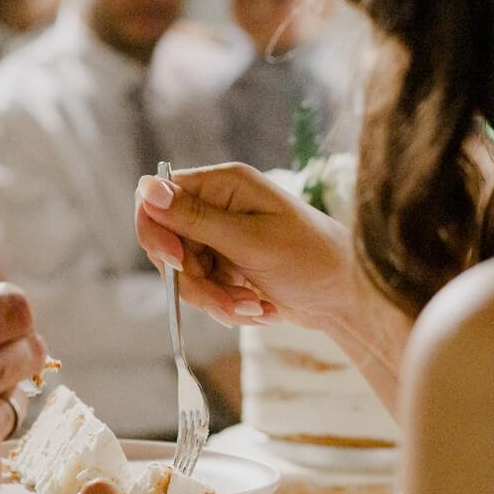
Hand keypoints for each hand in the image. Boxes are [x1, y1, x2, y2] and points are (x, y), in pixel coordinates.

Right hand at [134, 162, 356, 333]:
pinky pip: (202, 289)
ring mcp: (220, 237)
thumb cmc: (310, 258)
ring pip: (183, 274)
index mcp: (223, 184)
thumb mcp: (249, 241)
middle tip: (227, 300)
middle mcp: (217, 206)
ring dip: (214, 299)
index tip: (176, 263)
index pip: (158, 197)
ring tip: (252, 308)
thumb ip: (195, 218)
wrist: (347, 297)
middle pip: (167, 243)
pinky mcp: (226, 265)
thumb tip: (146, 187)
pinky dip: (225, 305)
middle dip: (194, 280)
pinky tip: (258, 309)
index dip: (156, 231)